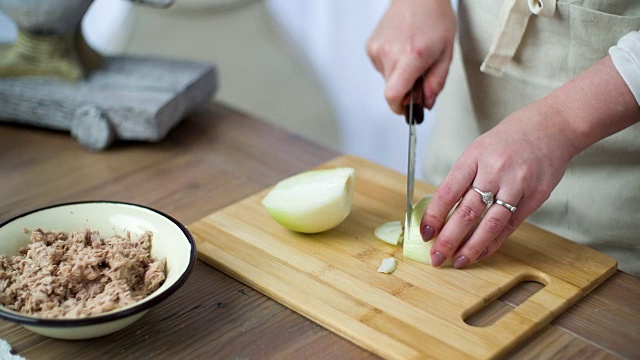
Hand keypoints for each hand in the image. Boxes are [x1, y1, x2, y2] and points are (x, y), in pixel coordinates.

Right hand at [366, 0, 455, 112]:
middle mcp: (390, 53)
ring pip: (387, 78)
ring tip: (411, 55)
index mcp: (411, 56)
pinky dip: (392, 64)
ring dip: (399, 75)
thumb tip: (426, 103)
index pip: (393, 94)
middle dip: (405, 89)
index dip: (399, 107)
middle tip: (419, 75)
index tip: (407, 109)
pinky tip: (401, 49)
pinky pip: (381, 67)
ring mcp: (377, 50)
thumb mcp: (446, 53)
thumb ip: (436, 82)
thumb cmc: (434, 19)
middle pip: (392, 89)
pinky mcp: (370, 47)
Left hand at [420, 102, 577, 268]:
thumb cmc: (509, 139)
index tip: (424, 233)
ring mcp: (517, 185)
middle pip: (467, 212)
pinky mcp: (535, 197)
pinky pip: (510, 225)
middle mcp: (495, 171)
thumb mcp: (478, 149)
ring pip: (490, 223)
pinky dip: (494, 242)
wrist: (552, 126)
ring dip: (471, 247)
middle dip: (448, 239)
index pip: (448, 192)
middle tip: (436, 257)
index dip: (434, 216)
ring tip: (458, 261)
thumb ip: (462, 178)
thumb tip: (441, 211)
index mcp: (474, 157)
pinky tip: (481, 253)